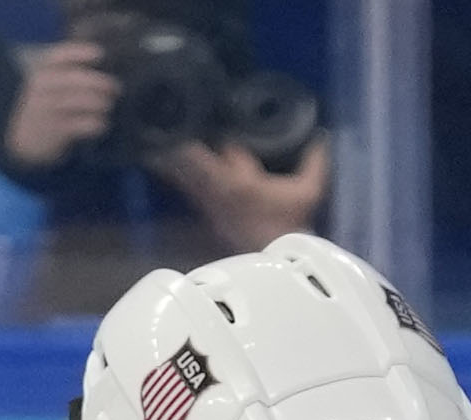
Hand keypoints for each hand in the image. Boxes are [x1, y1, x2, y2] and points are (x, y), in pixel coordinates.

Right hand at [3, 38, 116, 167]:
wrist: (24, 137)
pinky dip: (95, 124)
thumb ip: (70, 73)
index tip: (100, 54)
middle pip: (75, 79)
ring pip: (78, 102)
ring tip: (108, 106)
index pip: (60, 56)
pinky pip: (80, 125)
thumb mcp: (50, 84)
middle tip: (116, 88)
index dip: (80, 53)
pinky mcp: (55, 130)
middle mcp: (43, 88)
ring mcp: (47, 109)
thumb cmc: (46, 105)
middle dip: (100, 82)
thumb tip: (105, 67)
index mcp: (43, 71)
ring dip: (99, 103)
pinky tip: (102, 124)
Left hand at [153, 130, 328, 250]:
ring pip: (182, 173)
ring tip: (147, 131)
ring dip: (167, 154)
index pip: (226, 148)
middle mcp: (219, 190)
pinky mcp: (205, 211)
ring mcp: (209, 202)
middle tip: (157, 113)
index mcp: (243, 181)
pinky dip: (171, 171)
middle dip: (178, 139)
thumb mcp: (310, 192)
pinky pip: (183, 186)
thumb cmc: (293, 226)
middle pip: (192, 159)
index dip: (216, 130)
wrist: (276, 262)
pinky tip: (156, 158)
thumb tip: (324, 135)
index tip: (199, 105)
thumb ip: (316, 162)